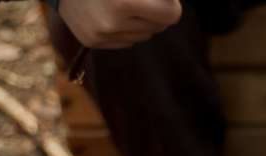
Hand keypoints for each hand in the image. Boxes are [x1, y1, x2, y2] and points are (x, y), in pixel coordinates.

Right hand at [59, 0, 182, 48]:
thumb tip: (174, 6)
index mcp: (124, 2)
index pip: (172, 15)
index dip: (169, 4)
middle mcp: (111, 22)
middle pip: (159, 27)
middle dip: (155, 12)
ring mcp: (99, 34)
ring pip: (144, 36)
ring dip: (140, 21)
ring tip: (120, 3)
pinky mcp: (91, 41)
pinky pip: (126, 42)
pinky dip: (124, 29)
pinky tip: (108, 12)